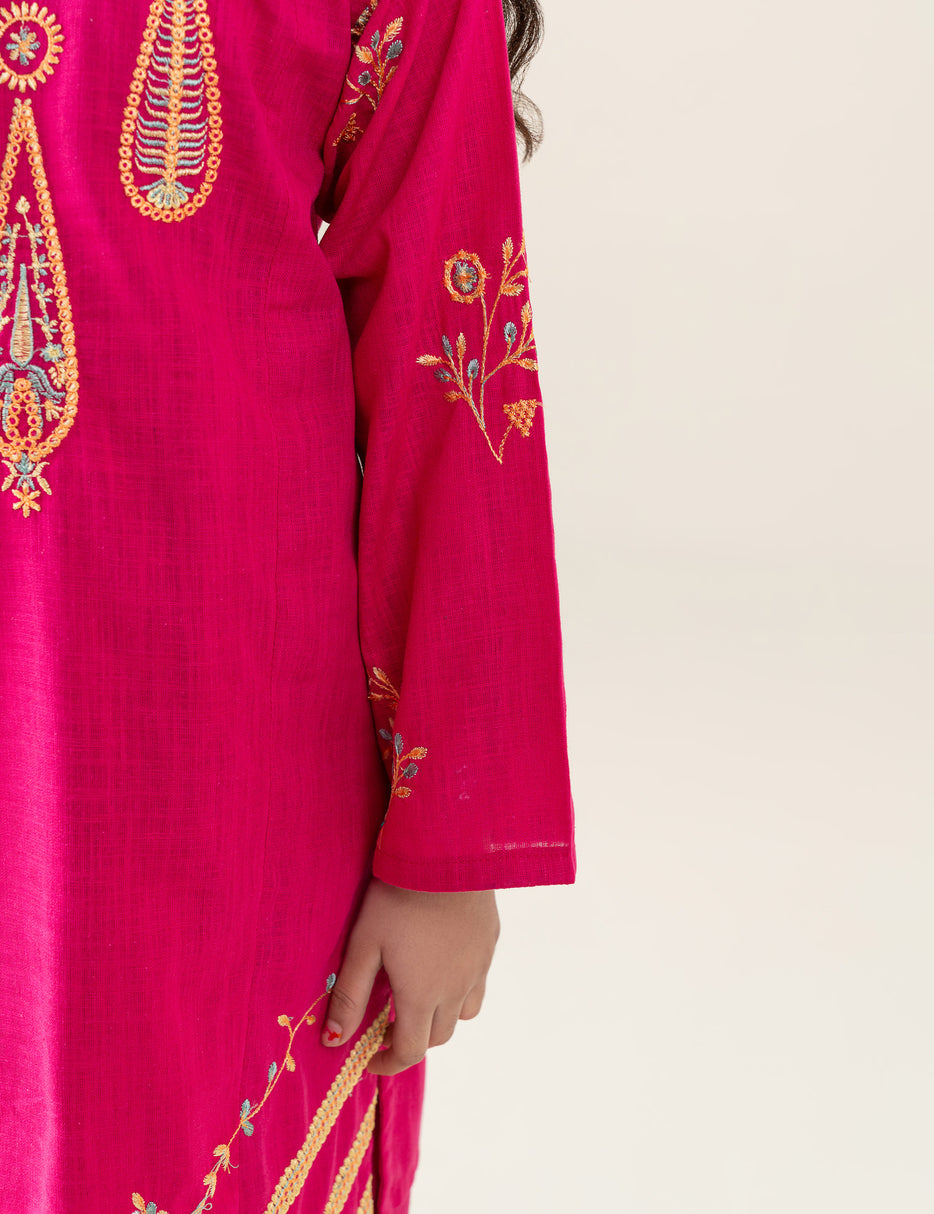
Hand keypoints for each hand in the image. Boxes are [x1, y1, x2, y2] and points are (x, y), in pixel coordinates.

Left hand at [322, 875, 499, 1074]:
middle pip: (437, 1037)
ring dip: (440, 1017)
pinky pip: (477, 981)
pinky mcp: (490, 943)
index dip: (387, 1063)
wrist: (446, 855)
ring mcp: (478, 967)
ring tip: (418, 996)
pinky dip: (460, 988)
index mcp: (422, 996)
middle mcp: (456, 990)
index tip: (368, 1058)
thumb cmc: (397, 899)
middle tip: (386, 1023)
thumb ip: (349, 996)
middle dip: (411, 1039)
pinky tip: (442, 963)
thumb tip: (333, 1042)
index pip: (410, 1052)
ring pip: (463, 1013)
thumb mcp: (364, 946)